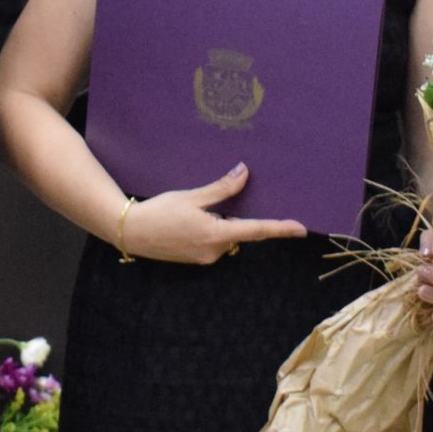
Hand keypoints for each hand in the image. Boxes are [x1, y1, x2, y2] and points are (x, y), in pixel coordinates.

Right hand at [119, 163, 307, 263]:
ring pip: (225, 236)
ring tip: (191, 210)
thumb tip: (244, 173)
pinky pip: (213, 242)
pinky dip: (211, 229)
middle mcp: (214, 251)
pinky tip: (190, 219)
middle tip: (210, 203)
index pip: (256, 230)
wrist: (131, 232)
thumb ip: (222, 188)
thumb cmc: (160, 212)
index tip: (301, 229)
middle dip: (233, 216)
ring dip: (219, 222)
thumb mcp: (192, 196)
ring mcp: (205, 258)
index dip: (280, 228)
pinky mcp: (196, 259)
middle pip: (239, 231)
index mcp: (216, 234)